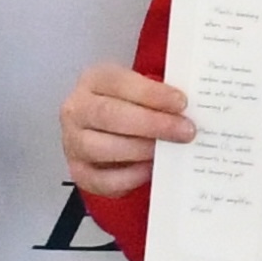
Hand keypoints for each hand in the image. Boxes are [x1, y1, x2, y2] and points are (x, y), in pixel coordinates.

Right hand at [60, 64, 192, 198]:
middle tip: (185, 131)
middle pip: (109, 115)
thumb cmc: (127, 106)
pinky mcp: (79, 171)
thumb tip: (189, 110)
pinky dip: (129, 177)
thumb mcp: (139, 90)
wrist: (104, 130)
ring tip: (169, 151)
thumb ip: (158, 96)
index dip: (152, 94)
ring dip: (140, 150)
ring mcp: (72, 142)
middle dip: (152, 124)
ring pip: (101, 148)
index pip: (119, 83)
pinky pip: (102, 180)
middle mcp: (76, 109)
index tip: (181, 103)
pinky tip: (150, 170)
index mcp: (93, 80)